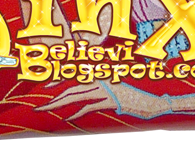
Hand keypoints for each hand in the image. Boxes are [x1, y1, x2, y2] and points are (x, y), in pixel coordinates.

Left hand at [37, 83, 171, 120]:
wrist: (156, 102)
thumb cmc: (139, 98)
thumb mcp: (121, 93)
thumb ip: (108, 94)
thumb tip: (99, 103)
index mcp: (103, 76)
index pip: (75, 77)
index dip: (58, 81)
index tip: (44, 89)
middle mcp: (103, 79)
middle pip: (71, 87)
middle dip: (53, 96)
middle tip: (38, 106)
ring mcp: (106, 89)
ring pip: (76, 95)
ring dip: (58, 103)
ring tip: (45, 109)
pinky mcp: (111, 99)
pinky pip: (89, 106)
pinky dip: (77, 113)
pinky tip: (67, 118)